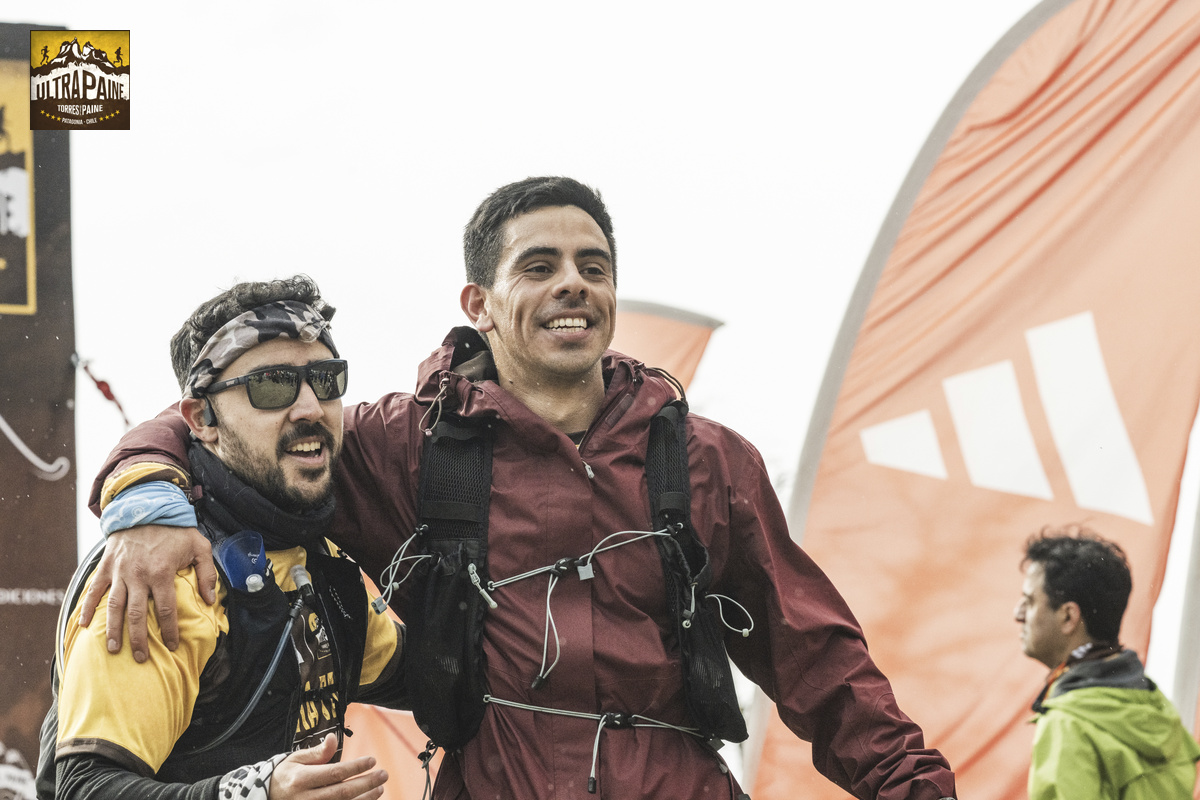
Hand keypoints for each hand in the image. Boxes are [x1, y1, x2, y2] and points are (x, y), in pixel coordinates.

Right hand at [77, 524, 215, 662]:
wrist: (145, 506)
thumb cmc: (175, 529)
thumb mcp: (199, 546)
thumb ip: (206, 573)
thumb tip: (210, 600)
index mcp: (161, 573)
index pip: (166, 609)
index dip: (170, 630)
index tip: (172, 646)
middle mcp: (138, 575)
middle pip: (137, 615)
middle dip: (139, 639)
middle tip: (140, 659)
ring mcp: (120, 572)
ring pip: (114, 607)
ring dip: (113, 630)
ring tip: (114, 649)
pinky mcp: (106, 566)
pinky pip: (95, 590)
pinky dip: (88, 608)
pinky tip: (84, 626)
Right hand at [270, 734, 387, 799]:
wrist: (266, 797)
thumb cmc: (285, 775)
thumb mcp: (296, 759)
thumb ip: (317, 752)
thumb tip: (334, 738)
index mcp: (301, 779)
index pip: (334, 773)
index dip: (355, 767)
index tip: (372, 760)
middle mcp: (305, 798)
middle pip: (342, 793)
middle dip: (366, 784)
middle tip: (383, 774)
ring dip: (365, 799)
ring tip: (380, 789)